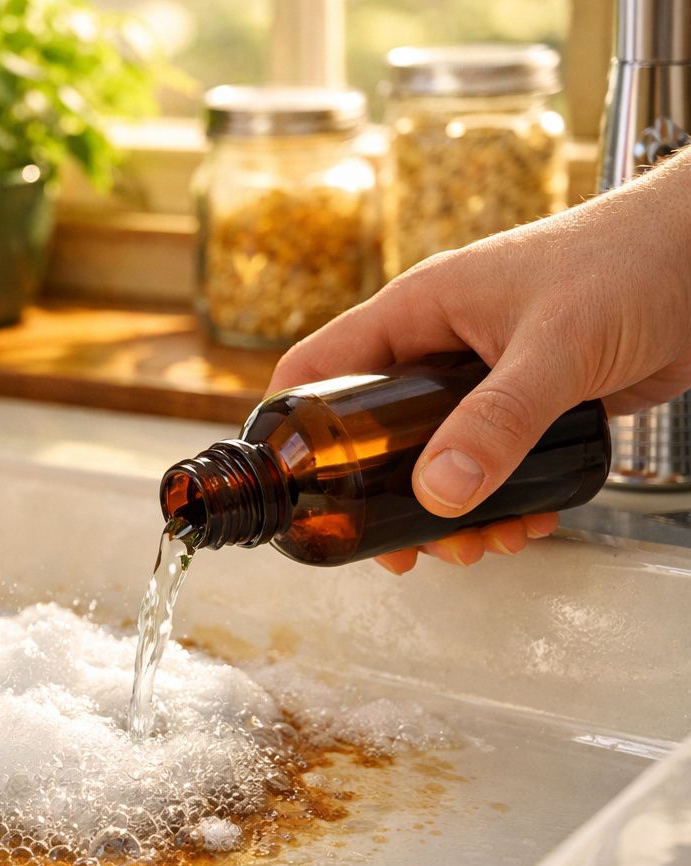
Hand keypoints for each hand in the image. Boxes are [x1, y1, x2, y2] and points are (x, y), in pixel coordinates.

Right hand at [269, 150, 690, 572]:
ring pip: (434, 456)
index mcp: (416, 311)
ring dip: (449, 510)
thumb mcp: (554, 349)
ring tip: (479, 544)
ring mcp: (483, 374)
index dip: (290, 429)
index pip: (318, 369)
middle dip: (384, 499)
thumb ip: (496, 422)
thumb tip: (436, 494)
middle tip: (405, 547)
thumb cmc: (632, 260)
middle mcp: (438, 344)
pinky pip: (490, 459)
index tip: (293, 490)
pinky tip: (528, 520)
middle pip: (372, 434)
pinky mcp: (529, 399)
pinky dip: (498, 498)